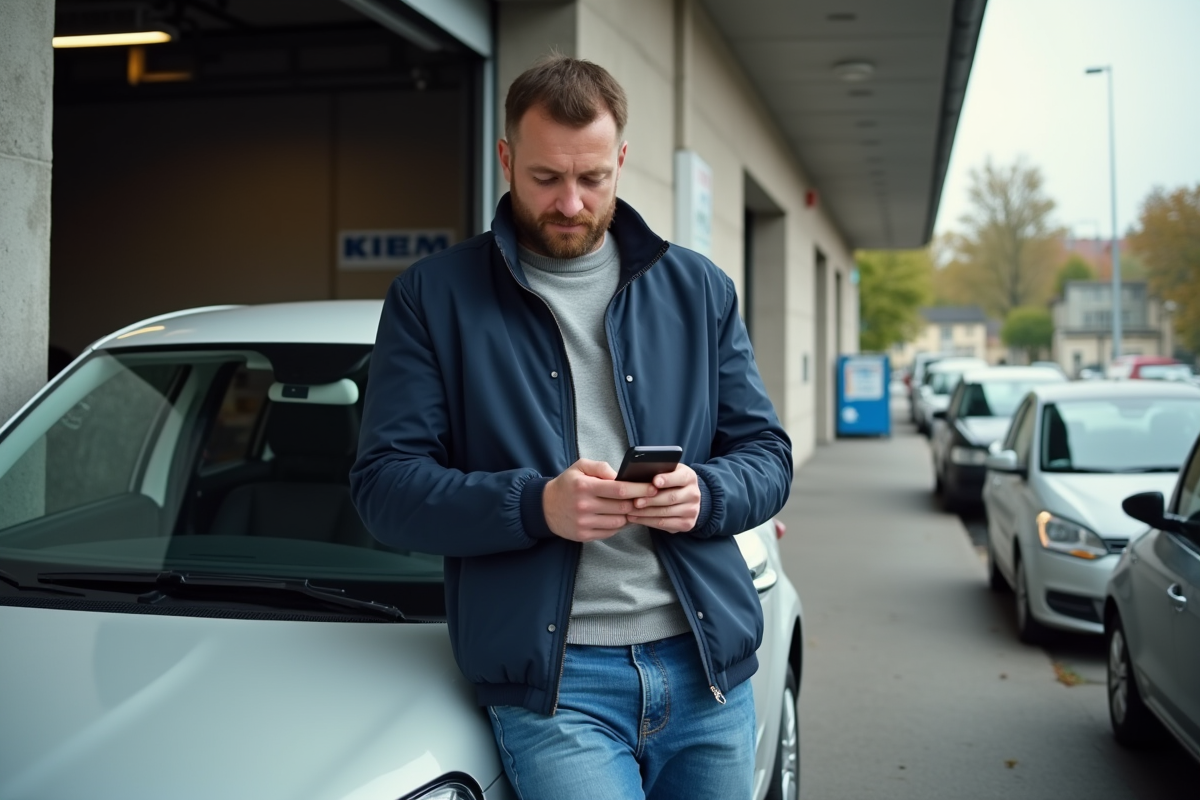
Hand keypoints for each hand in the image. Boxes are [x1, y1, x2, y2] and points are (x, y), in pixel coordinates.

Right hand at [543, 459, 657, 541]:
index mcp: (584, 487)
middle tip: (645, 498)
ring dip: (628, 515)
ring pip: (619, 522)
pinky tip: (617, 516)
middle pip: (622, 507)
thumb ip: (601, 467)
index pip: (620, 489)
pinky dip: (618, 525)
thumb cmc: (567, 484)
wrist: (545, 508)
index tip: (653, 488)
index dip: (640, 489)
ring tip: (630, 507)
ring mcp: (584, 523)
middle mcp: (584, 506)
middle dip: (637, 502)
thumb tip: (620, 475)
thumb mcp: (580, 467)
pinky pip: (610, 532)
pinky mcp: (584, 536)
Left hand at [626, 463, 700, 532]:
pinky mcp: (687, 524)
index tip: (654, 481)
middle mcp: (694, 494)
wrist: (687, 499)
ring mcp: (692, 510)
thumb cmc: (671, 483)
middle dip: (651, 500)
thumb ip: (659, 472)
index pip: (680, 477)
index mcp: (689, 477)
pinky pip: (664, 524)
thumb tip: (637, 473)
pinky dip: (647, 521)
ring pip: (665, 512)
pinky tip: (635, 518)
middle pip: (670, 498)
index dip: (667, 480)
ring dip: (645, 513)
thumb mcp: (669, 473)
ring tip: (630, 511)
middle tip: (635, 501)